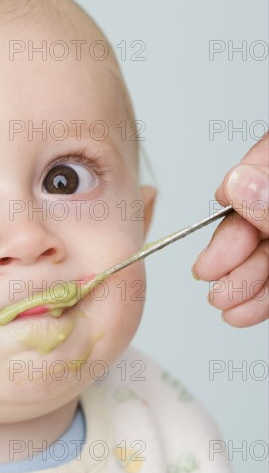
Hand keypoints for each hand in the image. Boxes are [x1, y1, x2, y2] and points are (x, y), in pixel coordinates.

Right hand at [192, 134, 268, 326]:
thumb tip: (238, 184)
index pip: (268, 162)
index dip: (244, 178)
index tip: (221, 201)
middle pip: (259, 212)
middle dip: (232, 249)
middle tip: (209, 272)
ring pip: (266, 250)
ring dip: (241, 281)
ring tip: (223, 302)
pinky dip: (260, 297)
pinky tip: (241, 311)